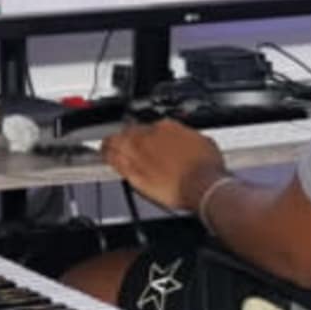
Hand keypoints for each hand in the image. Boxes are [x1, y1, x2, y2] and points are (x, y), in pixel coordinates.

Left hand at [102, 119, 226, 213]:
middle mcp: (149, 138)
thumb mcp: (202, 142)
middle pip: (128, 132)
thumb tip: (188, 141)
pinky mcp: (134, 173)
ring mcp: (139, 155)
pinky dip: (108, 158)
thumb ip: (188, 139)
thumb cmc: (205, 167)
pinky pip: (115, 162)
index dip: (146, 132)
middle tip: (118, 138)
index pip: (149, 125)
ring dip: (109, 144)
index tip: (148, 138)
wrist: (201, 184)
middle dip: (123, 134)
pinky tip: (105, 158)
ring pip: (116, 144)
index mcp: (167, 127)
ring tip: (104, 146)